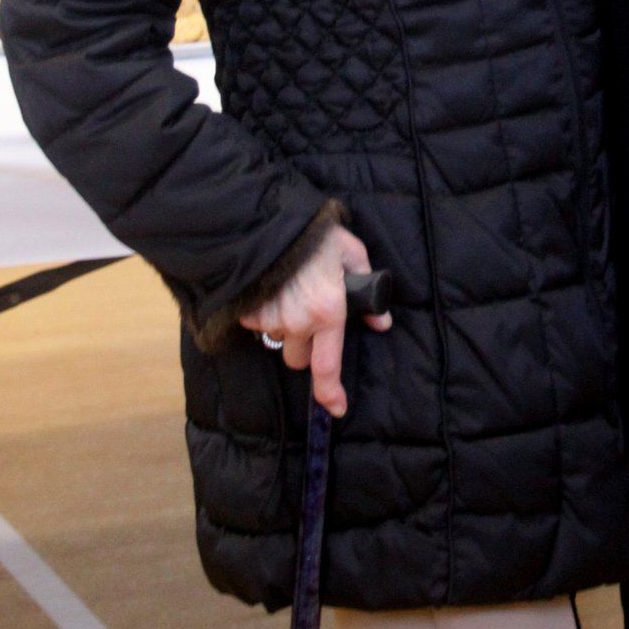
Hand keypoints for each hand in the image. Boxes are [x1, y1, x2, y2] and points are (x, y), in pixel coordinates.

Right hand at [239, 222, 391, 416]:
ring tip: (290, 291)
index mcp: (328, 311)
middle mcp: (297, 322)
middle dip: (305, 345)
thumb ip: (368, 287)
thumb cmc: (315, 235)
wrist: (268, 219)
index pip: (328, 365)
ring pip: (280, 340)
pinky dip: (266, 313)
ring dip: (285, 327)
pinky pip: (259, 324)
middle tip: (311, 314)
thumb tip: (380, 322)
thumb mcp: (352, 252)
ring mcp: (270, 319)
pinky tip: (273, 288)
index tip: (337, 408)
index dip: (331, 392)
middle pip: (299, 357)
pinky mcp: (248, 312)